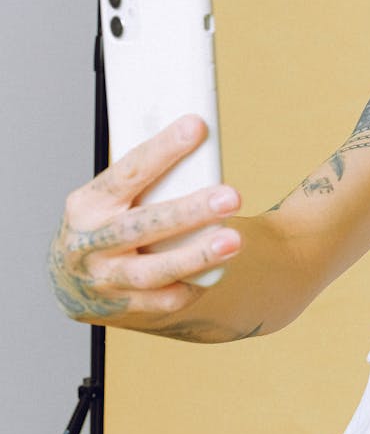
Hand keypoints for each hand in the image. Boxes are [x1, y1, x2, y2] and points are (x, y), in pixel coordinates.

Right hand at [48, 115, 242, 324]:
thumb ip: (147, 179)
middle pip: (143, 225)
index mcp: (88, 204)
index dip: (163, 149)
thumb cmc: (105, 223)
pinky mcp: (121, 307)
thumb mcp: (111, 198)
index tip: (196, 126)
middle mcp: (89, 243)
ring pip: (153, 271)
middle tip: (232, 197)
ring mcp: (105, 278)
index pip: (128, 172)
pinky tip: (217, 270)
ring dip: (197, 256)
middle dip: (190, 211)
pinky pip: (164, 299)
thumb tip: (200, 135)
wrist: (71, 281)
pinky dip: (192, 285)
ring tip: (234, 240)